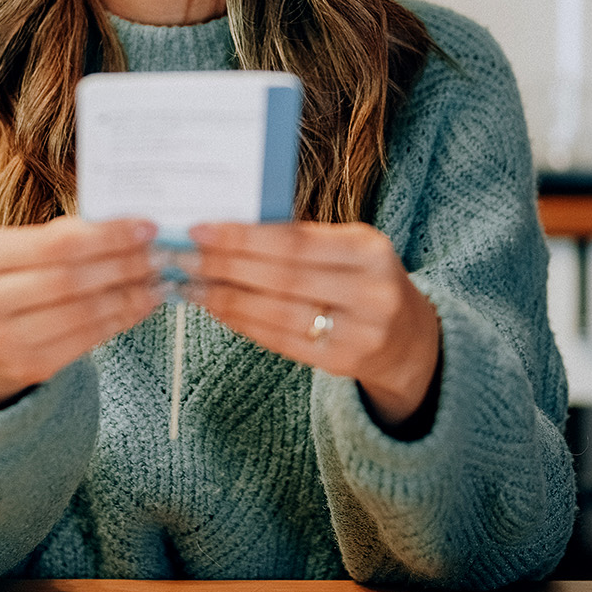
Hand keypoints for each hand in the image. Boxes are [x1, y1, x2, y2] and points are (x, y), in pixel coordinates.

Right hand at [0, 217, 160, 411]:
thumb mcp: (21, 251)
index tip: (148, 227)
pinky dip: (121, 320)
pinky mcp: (26, 367)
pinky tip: (142, 305)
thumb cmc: (13, 282)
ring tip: (159, 280)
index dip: (108, 235)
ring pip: (82, 312)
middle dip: (124, 264)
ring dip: (129, 294)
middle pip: (71, 278)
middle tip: (161, 255)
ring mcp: (1, 339)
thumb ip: (65, 237)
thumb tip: (134, 228)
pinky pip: (85, 341)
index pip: (56, 243)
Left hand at [188, 222, 440, 430]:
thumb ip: (300, 239)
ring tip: (191, 285)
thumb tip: (228, 229)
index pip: (294, 242)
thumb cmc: (364, 279)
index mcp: (369, 249)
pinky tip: (218, 309)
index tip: (200, 230)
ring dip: (226, 298)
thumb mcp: (349, 249)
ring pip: (277, 312)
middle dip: (225, 266)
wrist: (409, 338)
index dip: (243, 237)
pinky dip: (244, 323)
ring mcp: (361, 331)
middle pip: (282, 277)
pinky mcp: (344, 362)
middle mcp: (371, 291)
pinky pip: (282, 341)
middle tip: (182, 257)